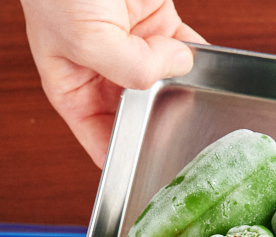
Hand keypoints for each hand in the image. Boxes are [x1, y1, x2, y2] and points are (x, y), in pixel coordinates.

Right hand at [19, 0, 205, 167]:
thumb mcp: (86, 39)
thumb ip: (132, 67)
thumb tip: (177, 68)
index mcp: (71, 86)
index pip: (100, 138)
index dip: (126, 158)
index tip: (152, 177)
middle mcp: (103, 71)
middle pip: (140, 113)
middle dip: (160, 121)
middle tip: (183, 137)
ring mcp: (133, 46)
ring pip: (167, 82)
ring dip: (183, 88)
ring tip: (195, 100)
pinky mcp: (158, 21)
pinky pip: (186, 49)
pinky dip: (197, 57)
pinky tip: (205, 68)